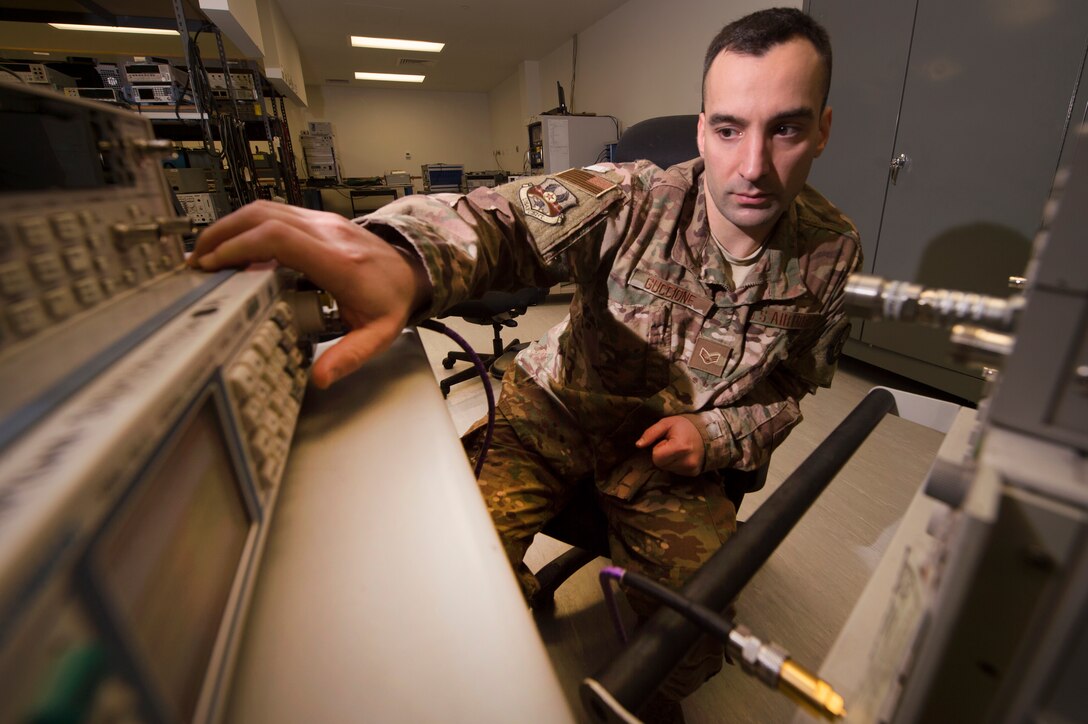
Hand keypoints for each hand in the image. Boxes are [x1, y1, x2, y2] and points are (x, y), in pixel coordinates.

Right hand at [190, 201, 429, 387]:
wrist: (415, 272)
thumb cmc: (392, 301)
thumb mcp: (377, 335)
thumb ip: (349, 356)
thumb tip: (321, 377)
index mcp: (339, 262)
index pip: (280, 239)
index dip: (240, 247)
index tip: (214, 266)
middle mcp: (329, 233)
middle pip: (264, 216)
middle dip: (223, 235)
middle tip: (197, 260)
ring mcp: (324, 221)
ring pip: (266, 208)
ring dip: (231, 226)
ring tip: (206, 252)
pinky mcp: (319, 219)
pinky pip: (276, 212)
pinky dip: (247, 225)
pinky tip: (232, 246)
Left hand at [635, 416, 704, 475]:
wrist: (708, 433)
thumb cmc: (684, 426)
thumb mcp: (666, 423)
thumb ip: (651, 433)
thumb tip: (638, 445)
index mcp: (681, 447)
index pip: (656, 457)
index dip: (658, 448)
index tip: (667, 441)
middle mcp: (687, 462)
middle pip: (661, 465)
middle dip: (662, 455)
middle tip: (672, 445)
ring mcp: (691, 469)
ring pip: (667, 469)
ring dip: (669, 460)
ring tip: (678, 450)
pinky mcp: (693, 473)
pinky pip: (675, 471)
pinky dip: (676, 464)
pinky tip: (683, 456)